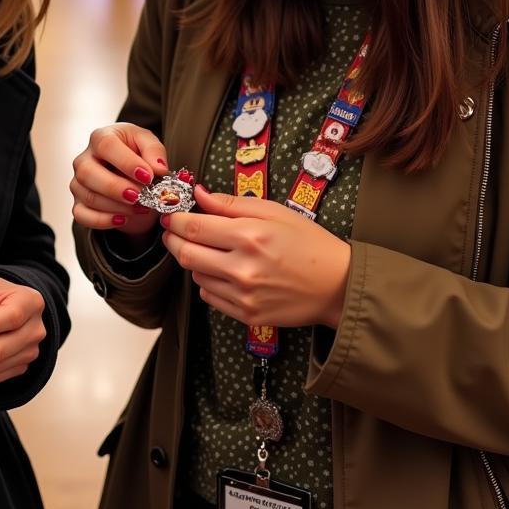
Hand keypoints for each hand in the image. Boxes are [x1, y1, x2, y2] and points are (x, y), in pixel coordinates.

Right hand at [71, 122, 168, 236]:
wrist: (129, 172)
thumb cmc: (135, 152)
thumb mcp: (148, 143)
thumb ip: (154, 151)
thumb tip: (158, 168)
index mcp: (100, 137)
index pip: (106, 146)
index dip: (126, 162)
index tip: (147, 176)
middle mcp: (84, 159)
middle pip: (88, 173)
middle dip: (116, 188)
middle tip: (140, 196)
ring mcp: (79, 182)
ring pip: (88, 196)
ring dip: (117, 206)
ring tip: (141, 207)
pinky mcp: (79, 202)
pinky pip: (82, 215)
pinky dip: (103, 220)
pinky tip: (123, 219)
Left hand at [161, 185, 350, 328]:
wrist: (337, 285)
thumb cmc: (308, 243)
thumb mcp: (273, 211)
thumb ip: (230, 203)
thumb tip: (198, 193)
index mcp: (249, 236)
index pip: (193, 227)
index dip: (175, 219)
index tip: (171, 213)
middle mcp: (243, 268)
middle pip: (185, 254)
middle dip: (174, 239)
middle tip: (174, 230)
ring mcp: (244, 295)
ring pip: (195, 275)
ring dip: (193, 260)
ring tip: (208, 249)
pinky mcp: (246, 315)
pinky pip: (210, 296)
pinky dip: (208, 281)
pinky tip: (223, 271)